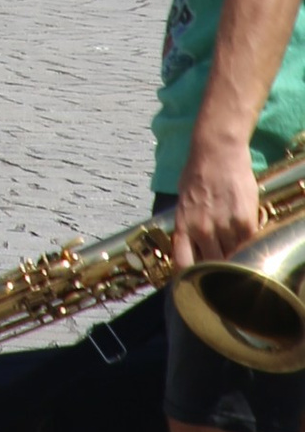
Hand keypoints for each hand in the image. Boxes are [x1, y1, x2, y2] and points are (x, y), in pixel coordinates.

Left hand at [175, 126, 264, 266]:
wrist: (218, 151)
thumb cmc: (197, 172)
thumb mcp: (183, 199)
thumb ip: (187, 223)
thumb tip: (190, 245)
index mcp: (183, 224)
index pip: (183, 264)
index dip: (190, 277)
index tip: (196, 280)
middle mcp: (202, 229)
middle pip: (212, 266)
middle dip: (217, 269)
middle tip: (222, 266)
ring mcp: (224, 227)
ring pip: (233, 257)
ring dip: (235, 256)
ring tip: (235, 248)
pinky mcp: (245, 222)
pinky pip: (249, 245)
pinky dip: (249, 245)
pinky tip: (247, 237)